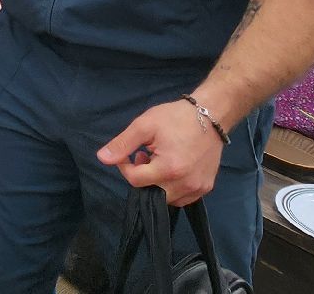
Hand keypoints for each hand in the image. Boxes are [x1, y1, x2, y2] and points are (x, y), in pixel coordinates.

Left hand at [96, 98, 225, 206]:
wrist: (211, 115)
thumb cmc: (176, 118)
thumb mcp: (145, 125)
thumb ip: (123, 144)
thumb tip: (102, 159)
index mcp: (168, 169)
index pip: (135, 181)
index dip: (126, 167)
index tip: (132, 153)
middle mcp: (185, 184)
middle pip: (151, 193)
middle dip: (143, 176)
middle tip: (147, 155)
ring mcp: (197, 188)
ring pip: (166, 198)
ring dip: (157, 184)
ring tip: (160, 161)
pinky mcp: (206, 187)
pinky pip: (183, 198)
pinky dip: (172, 188)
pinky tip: (173, 169)